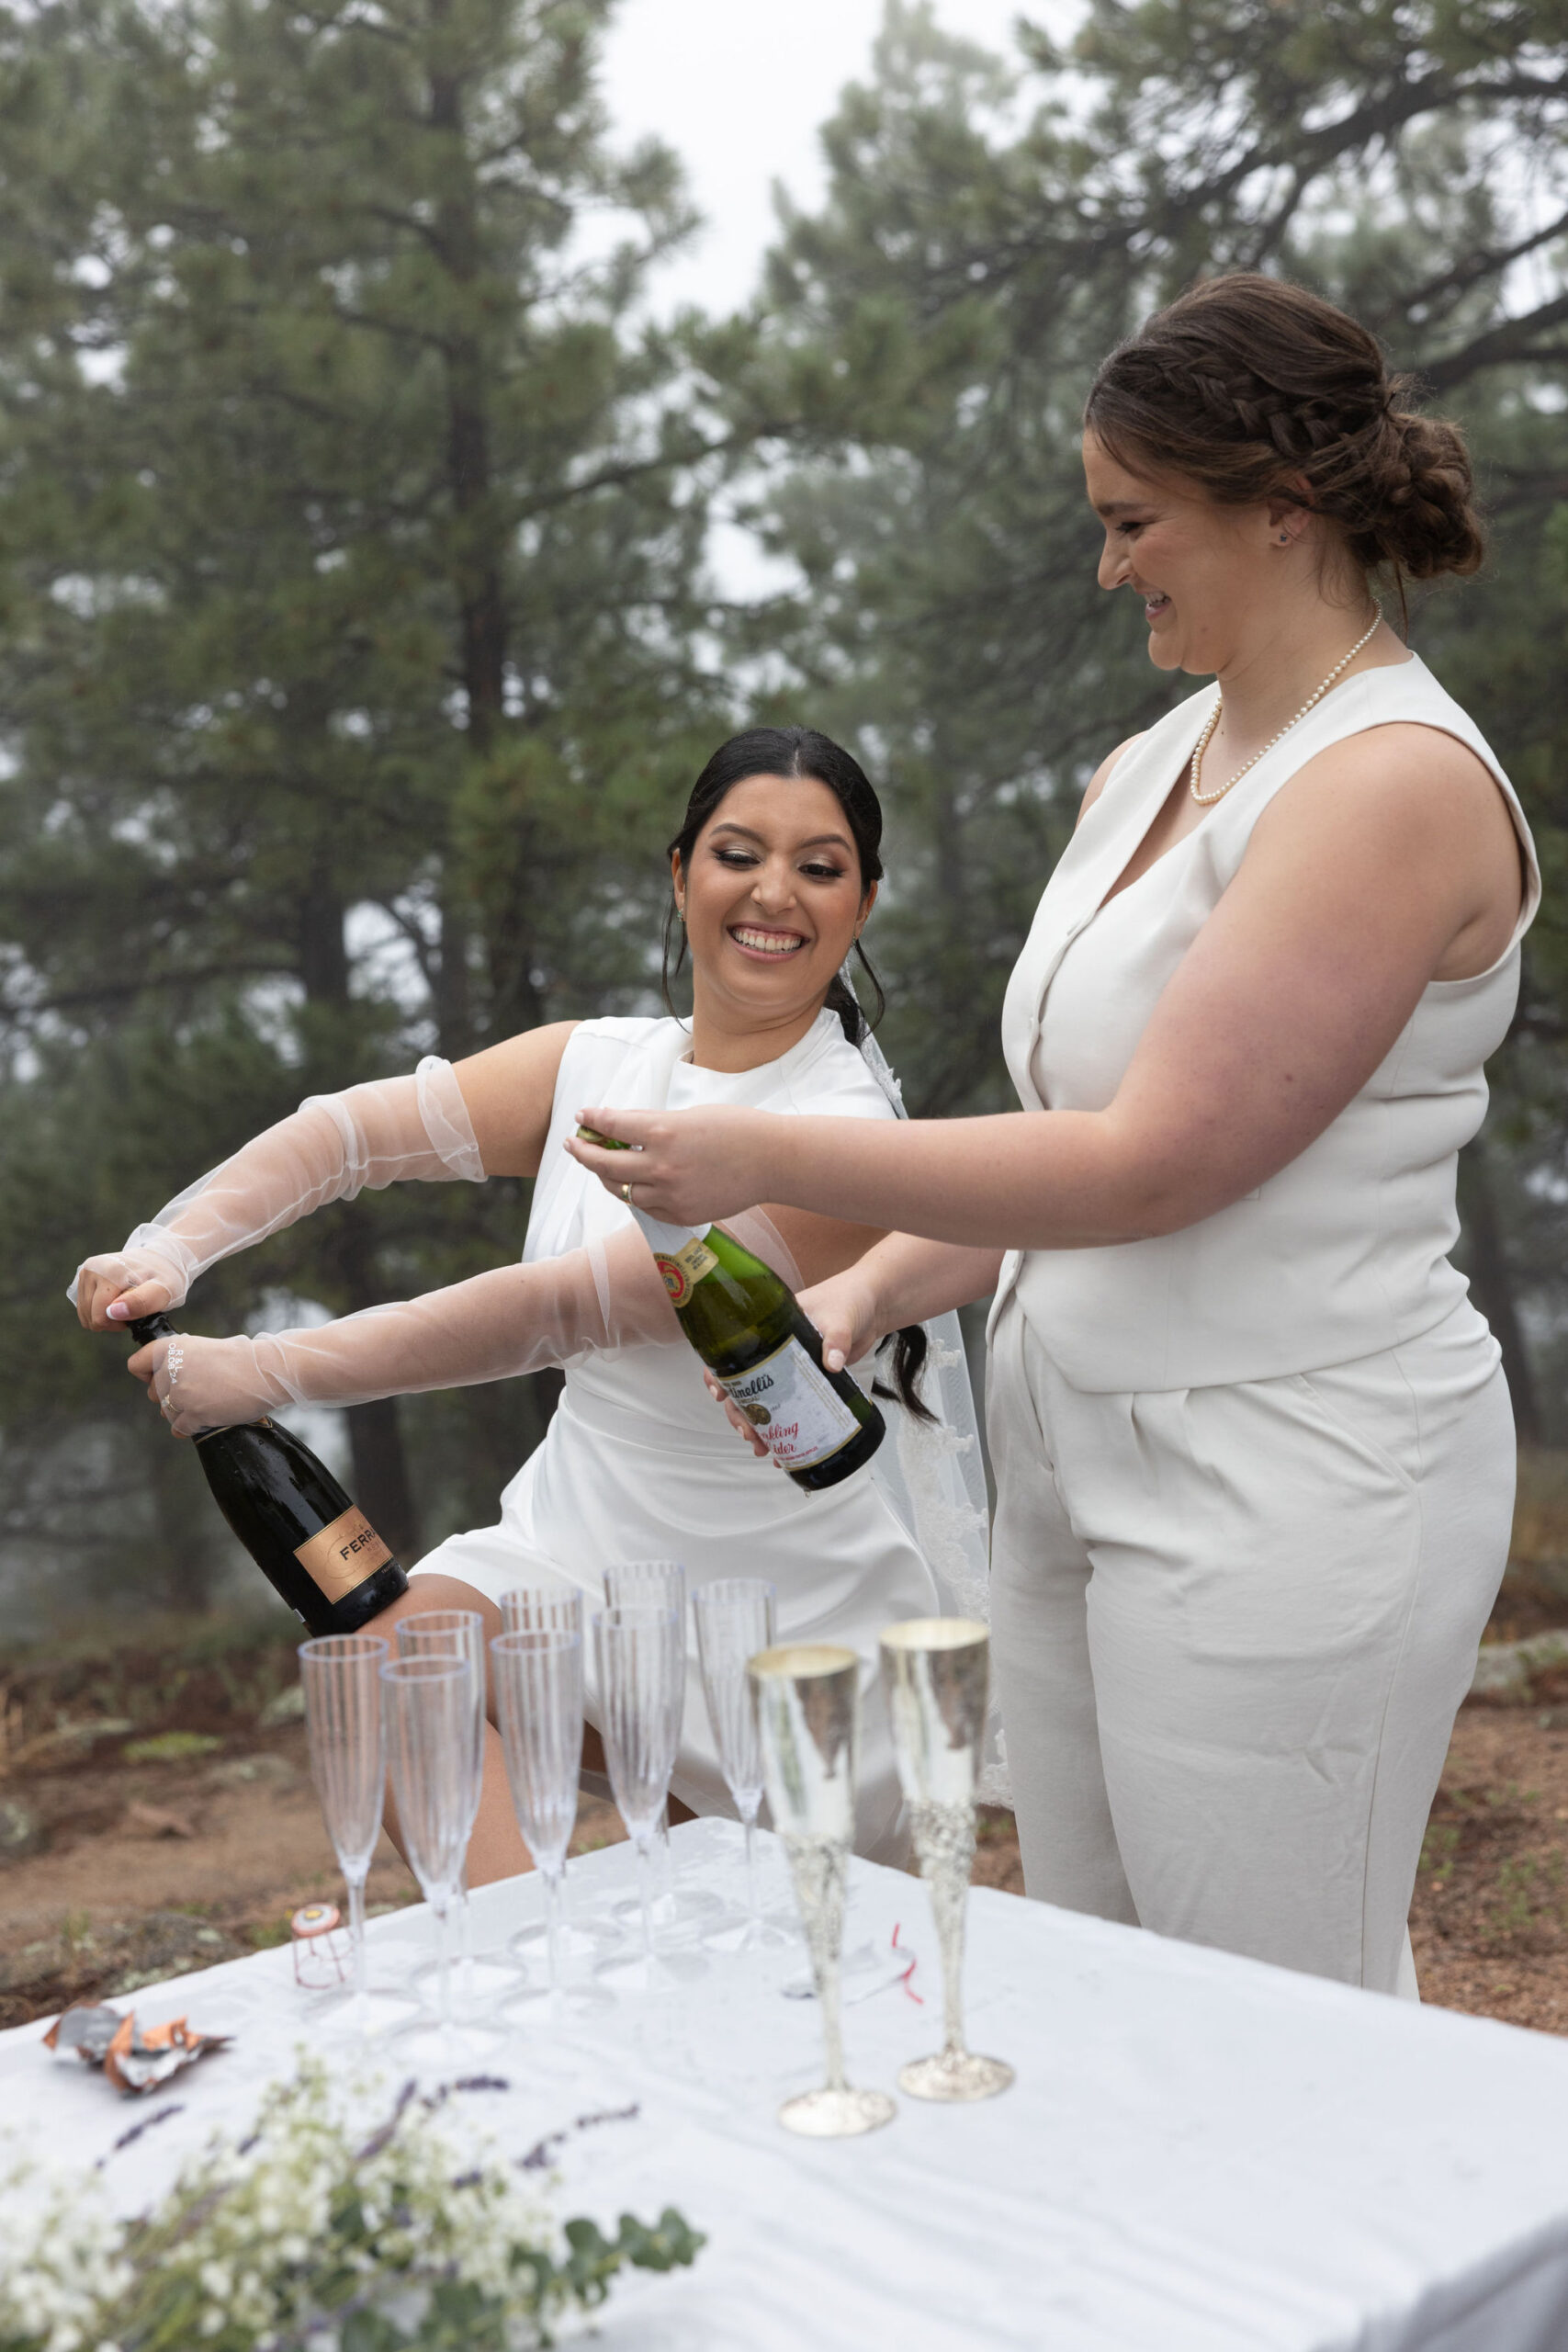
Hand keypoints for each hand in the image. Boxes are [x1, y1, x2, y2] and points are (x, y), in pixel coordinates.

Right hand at [74, 1252, 181, 1331]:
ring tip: (126, 1302)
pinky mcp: (84, 1274)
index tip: (137, 1313)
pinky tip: (116, 1299)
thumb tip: (113, 1311)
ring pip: (85, 1313)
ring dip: (105, 1315)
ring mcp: (86, 1270)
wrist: (161, 1257)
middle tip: (133, 1308)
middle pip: (90, 1316)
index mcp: (110, 1272)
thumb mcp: (164, 1290)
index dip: (119, 1324)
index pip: (100, 1317)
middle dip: (111, 1320)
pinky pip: (83, 1306)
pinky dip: (99, 1309)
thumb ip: (142, 1301)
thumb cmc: (165, 1276)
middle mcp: (93, 1268)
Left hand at [126, 1329, 269, 1437]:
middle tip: (194, 1394)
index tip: (160, 1379)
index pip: (136, 1365)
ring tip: (205, 1405)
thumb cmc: (241, 1358)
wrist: (267, 1370)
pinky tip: (205, 1420)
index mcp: (172, 1348)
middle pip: (153, 1394)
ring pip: (167, 1413)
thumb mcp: (204, 1348)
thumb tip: (169, 1377)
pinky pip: (180, 1428)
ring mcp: (181, 1393)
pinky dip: (191, 1427)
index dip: (147, 1375)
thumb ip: (182, 1360)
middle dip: (170, 1397)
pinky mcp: (194, 1413)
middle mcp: (171, 1369)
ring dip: (183, 1413)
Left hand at [565, 1104, 774, 1225]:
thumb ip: (654, 1124)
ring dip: (607, 1177)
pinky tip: (634, 1184)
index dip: (592, 1120)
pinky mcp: (681, 1215)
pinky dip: (635, 1194)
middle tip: (575, 1144)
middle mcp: (661, 1167)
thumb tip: (623, 1127)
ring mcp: (670, 1195)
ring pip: (621, 1190)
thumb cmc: (737, 1129)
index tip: (582, 1116)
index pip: (612, 1126)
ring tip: (602, 1166)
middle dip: (584, 1152)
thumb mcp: (690, 1115)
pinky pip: (645, 1207)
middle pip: (605, 1164)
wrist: (773, 1162)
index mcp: (663, 1132)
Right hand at [697, 1261, 887, 1468]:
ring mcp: (790, 1370)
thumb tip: (833, 1364)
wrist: (873, 1305)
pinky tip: (785, 1450)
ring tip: (762, 1448)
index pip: (733, 1351)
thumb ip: (837, 1338)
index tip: (720, 1395)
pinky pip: (790, 1407)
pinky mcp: (808, 1382)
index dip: (720, 1374)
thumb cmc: (849, 1300)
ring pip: (764, 1401)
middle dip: (741, 1413)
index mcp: (770, 1330)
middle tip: (749, 1434)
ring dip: (759, 1426)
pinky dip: (786, 1427)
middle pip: (745, 1386)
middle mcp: (774, 1352)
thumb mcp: (839, 1317)